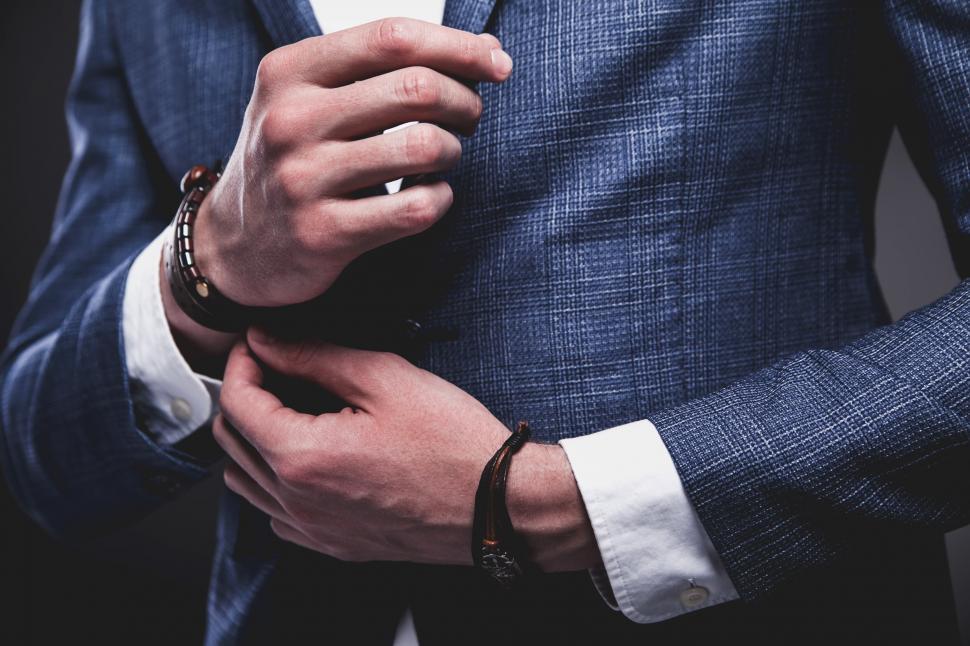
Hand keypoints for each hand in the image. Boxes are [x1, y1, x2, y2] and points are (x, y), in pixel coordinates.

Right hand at [193, 19, 512, 306]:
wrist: (233, 245)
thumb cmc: (292, 158)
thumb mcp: (311, 98)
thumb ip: (383, 69)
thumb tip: (486, 48)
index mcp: (288, 71)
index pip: (392, 38)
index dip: (458, 47)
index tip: (497, 64)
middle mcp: (290, 120)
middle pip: (416, 88)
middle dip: (465, 101)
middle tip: (471, 118)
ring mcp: (303, 179)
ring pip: (423, 147)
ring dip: (454, 150)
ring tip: (445, 157)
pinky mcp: (323, 234)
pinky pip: (415, 208)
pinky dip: (441, 199)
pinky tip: (432, 197)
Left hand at [213, 330, 599, 570]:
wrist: (497, 506)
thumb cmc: (453, 442)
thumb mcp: (384, 379)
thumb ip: (314, 356)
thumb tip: (266, 341)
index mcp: (302, 457)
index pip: (237, 402)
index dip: (242, 361)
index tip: (260, 343)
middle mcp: (297, 501)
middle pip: (231, 442)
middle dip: (244, 395)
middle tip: (274, 368)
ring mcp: (313, 530)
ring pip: (245, 483)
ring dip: (253, 440)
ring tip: (289, 411)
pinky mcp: (333, 545)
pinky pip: (275, 514)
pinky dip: (274, 483)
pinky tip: (309, 459)